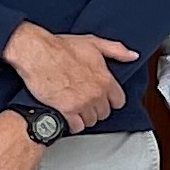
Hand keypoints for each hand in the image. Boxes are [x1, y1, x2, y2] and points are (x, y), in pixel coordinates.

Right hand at [3, 22, 136, 124]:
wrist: (36, 53)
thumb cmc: (61, 47)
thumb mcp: (93, 43)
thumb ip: (116, 50)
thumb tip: (132, 56)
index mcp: (105, 79)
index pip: (119, 101)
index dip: (110, 100)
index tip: (103, 99)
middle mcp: (96, 93)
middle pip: (104, 113)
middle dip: (96, 109)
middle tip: (86, 103)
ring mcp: (82, 103)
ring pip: (91, 121)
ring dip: (84, 117)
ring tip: (76, 109)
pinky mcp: (66, 110)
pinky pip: (76, 126)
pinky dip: (72, 124)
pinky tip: (68, 117)